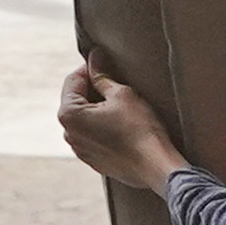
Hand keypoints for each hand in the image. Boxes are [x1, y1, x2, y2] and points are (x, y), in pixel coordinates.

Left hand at [54, 59, 179, 190]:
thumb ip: (102, 75)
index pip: (73, 80)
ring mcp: (80, 150)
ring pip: (85, 120)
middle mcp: (69, 134)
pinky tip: (123, 126)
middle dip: (93, 90)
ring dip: (98, 110)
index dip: (90, 69)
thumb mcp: (122, 94)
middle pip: (76, 101)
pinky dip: (103, 128)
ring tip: (122, 108)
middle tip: (117, 85)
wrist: (156, 167)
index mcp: (69, 114)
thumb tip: (94, 57)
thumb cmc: (140, 130)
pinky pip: (94, 137)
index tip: (106, 63)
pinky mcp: (94, 162)